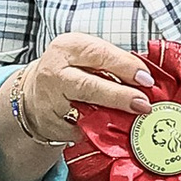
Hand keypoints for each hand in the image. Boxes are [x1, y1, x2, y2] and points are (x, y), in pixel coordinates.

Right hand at [8, 28, 155, 149]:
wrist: (34, 94)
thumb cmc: (70, 71)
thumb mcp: (86, 55)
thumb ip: (113, 63)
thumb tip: (145, 80)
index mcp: (68, 47)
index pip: (100, 54)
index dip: (126, 67)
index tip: (147, 80)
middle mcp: (55, 72)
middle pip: (89, 86)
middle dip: (119, 96)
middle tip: (143, 104)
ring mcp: (50, 101)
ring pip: (84, 112)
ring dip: (112, 117)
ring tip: (133, 120)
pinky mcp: (51, 124)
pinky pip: (80, 130)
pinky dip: (99, 132)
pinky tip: (112, 131)